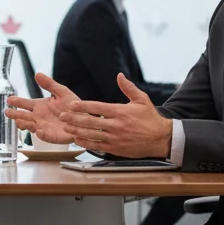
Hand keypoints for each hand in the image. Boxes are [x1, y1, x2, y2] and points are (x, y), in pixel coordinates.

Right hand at [5, 72, 79, 144]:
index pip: (26, 104)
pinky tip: (38, 130)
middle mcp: (39, 118)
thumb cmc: (73, 106)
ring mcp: (45, 128)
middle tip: (7, 112)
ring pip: (32, 126)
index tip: (9, 99)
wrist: (85, 118)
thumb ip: (49, 84)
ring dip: (25, 125)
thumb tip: (37, 74)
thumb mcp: (62, 92)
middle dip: (16, 115)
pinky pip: (46, 136)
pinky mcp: (53, 136)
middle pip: (24, 116)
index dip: (17, 102)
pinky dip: (42, 134)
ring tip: (19, 122)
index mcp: (40, 106)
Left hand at [58, 74, 173, 157]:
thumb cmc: (151, 119)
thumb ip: (128, 88)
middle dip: (74, 118)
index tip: (71, 105)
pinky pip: (97, 146)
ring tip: (66, 127)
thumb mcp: (142, 100)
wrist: (161, 139)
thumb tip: (119, 75)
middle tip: (62, 116)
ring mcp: (115, 138)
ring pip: (91, 135)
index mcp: (120, 112)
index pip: (97, 108)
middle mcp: (116, 125)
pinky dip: (86, 142)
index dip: (83, 106)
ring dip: (77, 130)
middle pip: (90, 122)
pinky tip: (77, 139)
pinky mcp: (115, 148)